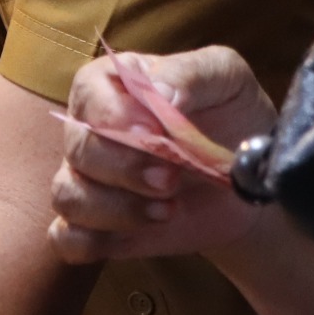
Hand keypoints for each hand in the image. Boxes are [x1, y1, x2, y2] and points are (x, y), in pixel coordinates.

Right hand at [48, 47, 274, 264]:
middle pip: (78, 147)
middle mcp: (90, 129)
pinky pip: (66, 238)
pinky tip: (141, 232)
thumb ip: (192, 73)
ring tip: (168, 210)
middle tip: (171, 179)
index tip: (156, 132)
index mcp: (114, 84)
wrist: (247, 180)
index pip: (88, 92)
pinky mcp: (95, 225)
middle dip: (124, 168)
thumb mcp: (226, 77)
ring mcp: (87, 179)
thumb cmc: (231, 116)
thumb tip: (161, 93)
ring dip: (116, 209)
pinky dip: (94, 241)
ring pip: (67, 195)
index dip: (115, 116)